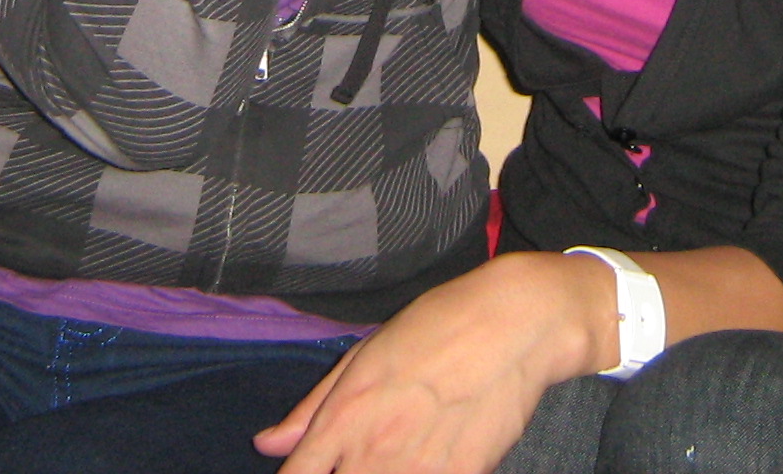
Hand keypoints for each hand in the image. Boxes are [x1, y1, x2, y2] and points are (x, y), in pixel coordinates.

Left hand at [257, 252, 613, 473]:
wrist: (515, 322)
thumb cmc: (437, 326)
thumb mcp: (365, 354)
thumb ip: (313, 407)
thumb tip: (268, 443)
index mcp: (344, 414)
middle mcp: (373, 449)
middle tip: (357, 464)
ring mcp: (418, 470)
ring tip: (396, 460)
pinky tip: (427, 461)